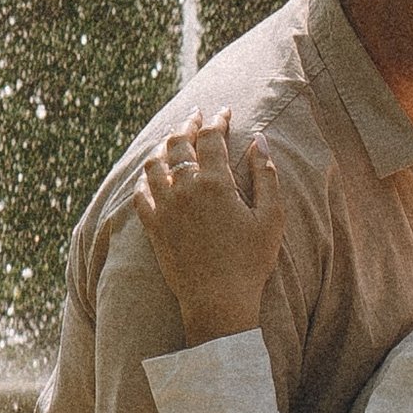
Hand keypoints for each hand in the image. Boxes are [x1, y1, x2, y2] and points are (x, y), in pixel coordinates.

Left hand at [129, 112, 286, 342]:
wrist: (218, 301)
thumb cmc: (251, 262)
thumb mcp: (271, 217)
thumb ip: (266, 174)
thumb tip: (260, 140)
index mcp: (216, 183)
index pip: (212, 137)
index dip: (218, 120)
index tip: (224, 112)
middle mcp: (185, 189)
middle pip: (179, 143)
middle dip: (188, 124)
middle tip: (195, 116)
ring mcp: (165, 208)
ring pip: (155, 164)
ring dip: (164, 146)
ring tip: (171, 139)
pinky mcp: (153, 227)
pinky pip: (141, 194)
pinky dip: (146, 179)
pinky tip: (151, 176)